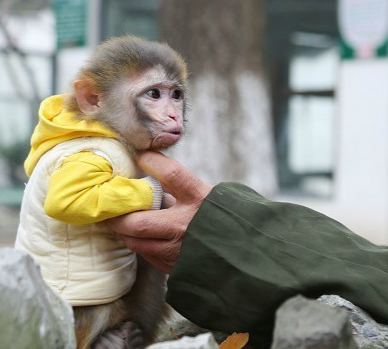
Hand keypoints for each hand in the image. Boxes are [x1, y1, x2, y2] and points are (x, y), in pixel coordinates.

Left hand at [107, 152, 211, 272]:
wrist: (241, 252)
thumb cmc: (219, 218)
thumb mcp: (204, 195)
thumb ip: (179, 188)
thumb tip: (149, 173)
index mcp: (200, 199)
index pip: (172, 174)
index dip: (152, 162)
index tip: (140, 156)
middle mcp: (187, 224)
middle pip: (140, 221)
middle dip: (119, 215)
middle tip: (111, 205)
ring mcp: (179, 249)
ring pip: (136, 241)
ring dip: (125, 230)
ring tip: (121, 220)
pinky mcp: (174, 266)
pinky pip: (146, 254)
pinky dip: (139, 243)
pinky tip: (141, 235)